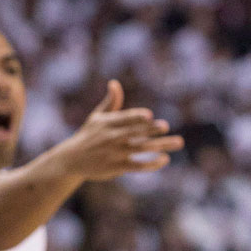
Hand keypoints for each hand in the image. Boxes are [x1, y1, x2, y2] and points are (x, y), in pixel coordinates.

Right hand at [57, 80, 183, 180]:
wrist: (72, 160)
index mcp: (107, 123)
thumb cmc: (88, 135)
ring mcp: (115, 153)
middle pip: (134, 133)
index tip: (149, 116)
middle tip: (165, 126)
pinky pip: (138, 166)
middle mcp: (112, 138)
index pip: (124, 119)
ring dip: (161, 145)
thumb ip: (110, 102)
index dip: (136, 117)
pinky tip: (165, 159)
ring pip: (141, 148)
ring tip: (178, 142)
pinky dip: (152, 163)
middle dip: (149, 130)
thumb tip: (115, 83)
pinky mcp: (117, 167)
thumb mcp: (96, 117)